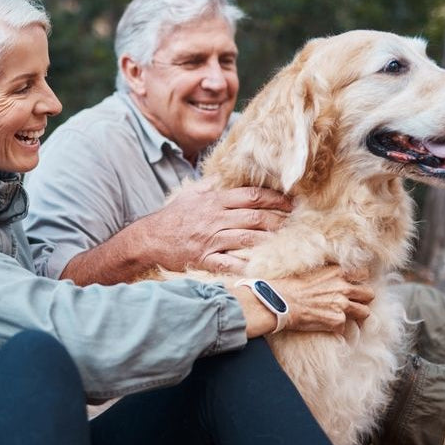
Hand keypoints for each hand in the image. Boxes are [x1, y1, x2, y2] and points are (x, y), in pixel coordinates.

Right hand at [145, 176, 292, 273]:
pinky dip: (245, 265)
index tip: (290, 201)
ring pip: (247, 238)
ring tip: (285, 241)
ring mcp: (211, 239)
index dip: (274, 198)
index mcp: (214, 201)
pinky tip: (261, 266)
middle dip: (278, 219)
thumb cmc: (171, 217)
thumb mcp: (189, 195)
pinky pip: (228, 263)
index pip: (251, 196)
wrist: (149, 239)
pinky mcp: (204, 258)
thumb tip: (222, 178)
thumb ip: (208, 186)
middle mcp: (215, 219)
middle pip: (254, 217)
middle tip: (295, 222)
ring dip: (268, 240)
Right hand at [234, 266, 373, 336]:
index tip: (353, 287)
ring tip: (347, 319)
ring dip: (357, 317)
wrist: (278, 302)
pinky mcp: (337, 321)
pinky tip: (329, 327)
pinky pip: (346, 328)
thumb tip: (333, 279)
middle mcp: (343, 287)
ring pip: (365, 313)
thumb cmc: (288, 286)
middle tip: (353, 304)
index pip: (364, 274)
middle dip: (363, 300)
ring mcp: (342, 305)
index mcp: (337, 271)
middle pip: (369, 294)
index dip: (359, 281)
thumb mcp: (310, 271)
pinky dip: (338, 329)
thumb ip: (327, 274)